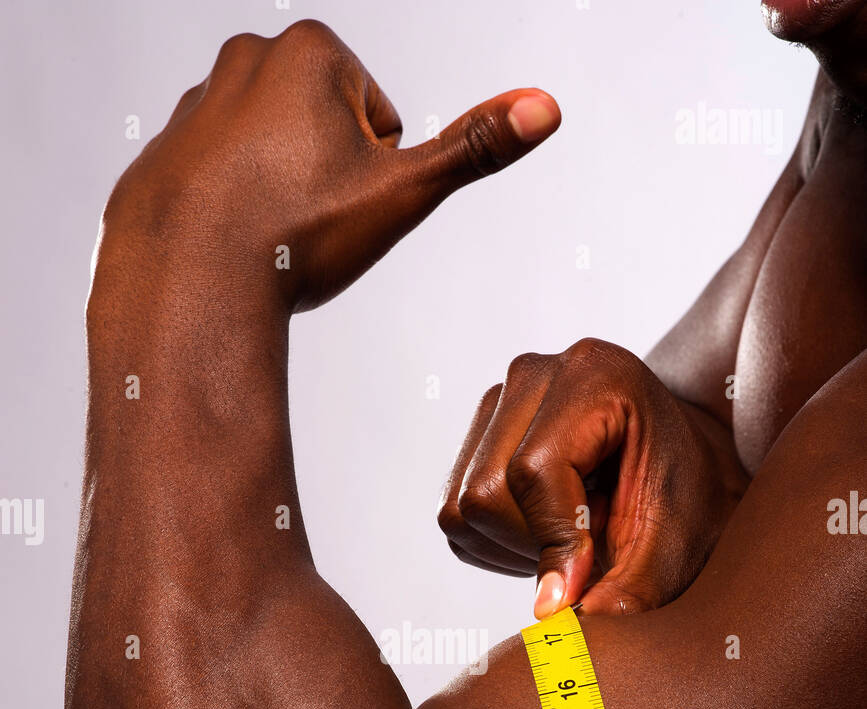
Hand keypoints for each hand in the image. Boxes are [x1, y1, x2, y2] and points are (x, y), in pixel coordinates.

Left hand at [98, 20, 560, 312]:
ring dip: (278, 198)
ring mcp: (195, 104)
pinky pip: (216, 189)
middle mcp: (245, 59)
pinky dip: (227, 216)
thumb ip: (474, 148)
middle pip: (323, 133)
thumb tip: (546, 107)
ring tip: (265, 237)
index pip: (379, 119)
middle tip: (307, 224)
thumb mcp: (402, 191)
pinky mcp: (161, 152)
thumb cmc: (294, 234)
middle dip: (325, 179)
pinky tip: (224, 246)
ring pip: (270, 163)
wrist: (186, 280)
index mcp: (310, 51)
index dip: (375, 173)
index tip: (344, 200)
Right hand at [438, 339, 748, 615]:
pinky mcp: (476, 435)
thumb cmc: (689, 500)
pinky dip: (498, 544)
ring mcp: (499, 401)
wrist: (686, 466)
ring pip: (463, 508)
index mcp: (594, 375)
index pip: (533, 469)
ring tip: (575, 537)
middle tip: (593, 553)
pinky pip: (456, 516)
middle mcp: (535, 373)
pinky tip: (548, 531)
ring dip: (515, 547)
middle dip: (535, 545)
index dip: (551, 541)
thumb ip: (627, 585)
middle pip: (487, 493)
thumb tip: (556, 621)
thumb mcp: (675, 547)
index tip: (577, 594)